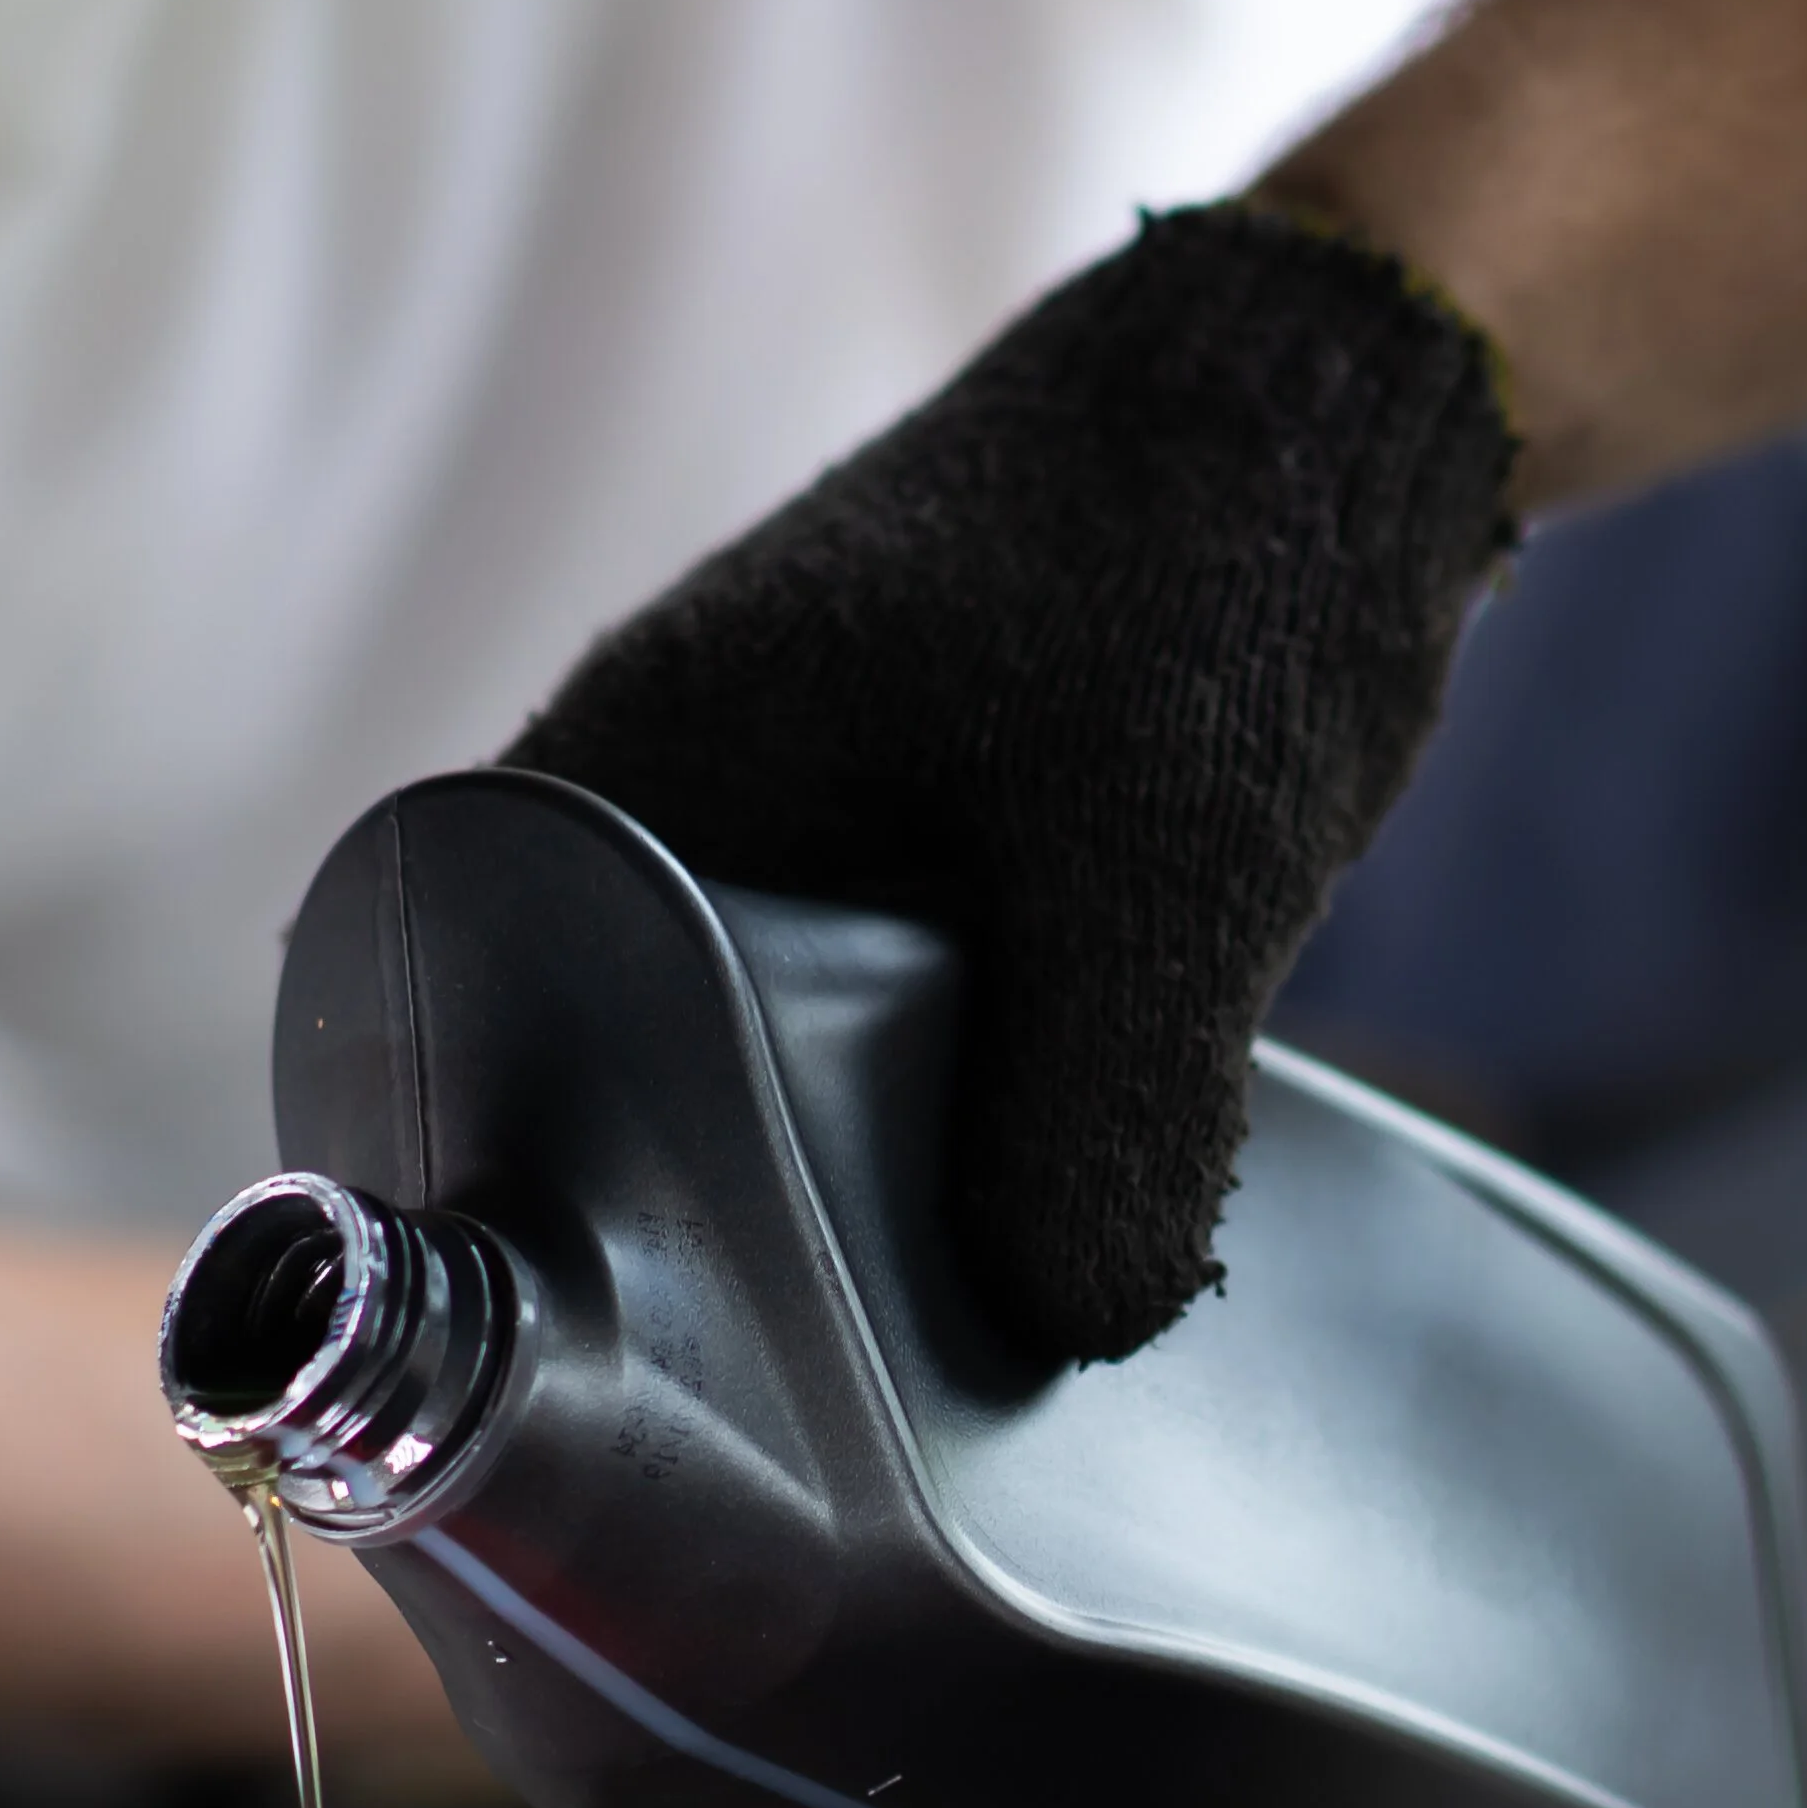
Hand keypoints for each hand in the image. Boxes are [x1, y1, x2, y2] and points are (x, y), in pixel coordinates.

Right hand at [506, 204, 1517, 1363]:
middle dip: (719, 1244)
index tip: (615, 1375)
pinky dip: (949, 1130)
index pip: (467, 1033)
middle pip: (620, 1090)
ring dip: (858, 1196)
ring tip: (932, 1355)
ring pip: (770, 1079)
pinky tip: (1033, 1232)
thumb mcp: (1167, 872)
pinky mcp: (909, 857)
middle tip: (817, 1413)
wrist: (1339, 394)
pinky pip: (881, 1043)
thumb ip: (1105, 1110)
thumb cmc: (1207, 570)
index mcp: (634, 770)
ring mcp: (788, 827)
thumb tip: (1057, 1324)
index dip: (528, 1211)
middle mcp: (669, 803)